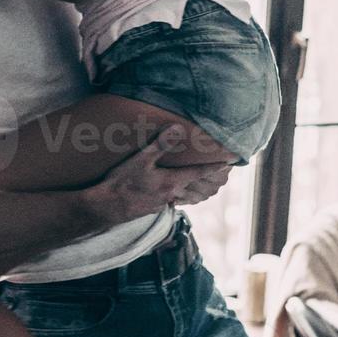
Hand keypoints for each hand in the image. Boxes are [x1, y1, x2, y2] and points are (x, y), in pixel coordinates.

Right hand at [83, 127, 232, 226]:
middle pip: (198, 187)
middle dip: (211, 179)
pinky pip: (174, 201)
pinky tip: (178, 194)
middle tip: (224, 173)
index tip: (231, 160)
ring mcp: (162, 203)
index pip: (200, 171)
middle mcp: (171, 194)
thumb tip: (178, 128)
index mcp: (171, 181)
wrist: (106, 208)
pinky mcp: (153, 208)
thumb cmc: (122, 182)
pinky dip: (182, 195)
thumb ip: (160, 144)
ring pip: (187, 195)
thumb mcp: (140, 160)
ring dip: (199, 189)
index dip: (216, 165)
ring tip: (208, 185)